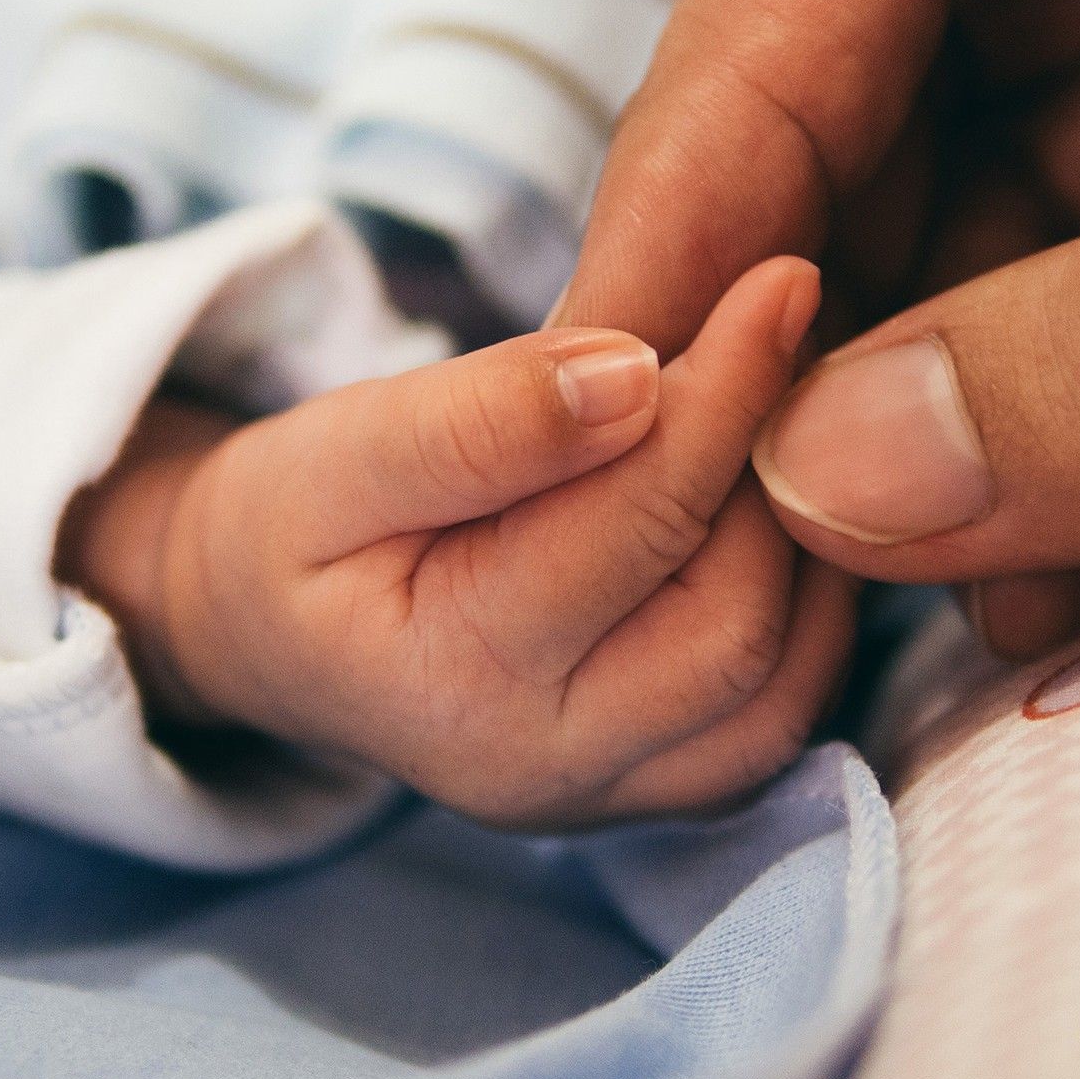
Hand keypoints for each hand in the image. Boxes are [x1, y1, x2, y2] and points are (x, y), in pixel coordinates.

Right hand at [59, 259, 853, 827]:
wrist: (269, 630)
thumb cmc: (296, 527)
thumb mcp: (340, 449)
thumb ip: (478, 419)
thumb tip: (635, 375)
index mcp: (452, 681)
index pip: (637, 523)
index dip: (725, 392)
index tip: (780, 281)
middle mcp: (545, 769)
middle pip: (733, 621)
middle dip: (774, 472)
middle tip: (788, 346)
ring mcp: (610, 797)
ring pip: (782, 680)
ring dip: (807, 540)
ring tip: (782, 416)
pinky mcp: (658, 790)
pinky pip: (782, 712)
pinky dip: (809, 605)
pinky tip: (777, 504)